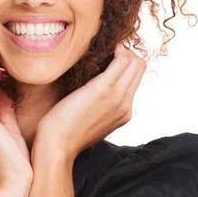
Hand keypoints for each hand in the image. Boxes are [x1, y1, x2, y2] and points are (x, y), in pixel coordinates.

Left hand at [32, 43, 145, 162]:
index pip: (135, 80)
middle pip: (139, 68)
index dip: (126, 63)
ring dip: (121, 50)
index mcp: (123, 113)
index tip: (109, 57)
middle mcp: (126, 105)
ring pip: (135, 62)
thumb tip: (93, 96)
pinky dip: (116, 49)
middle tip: (106, 50)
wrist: (58, 147)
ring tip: (103, 49)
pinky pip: (122, 60)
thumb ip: (99, 109)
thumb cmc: (64, 134)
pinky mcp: (104, 89)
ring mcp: (117, 97)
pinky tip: (103, 49)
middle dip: (126, 53)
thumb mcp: (89, 122)